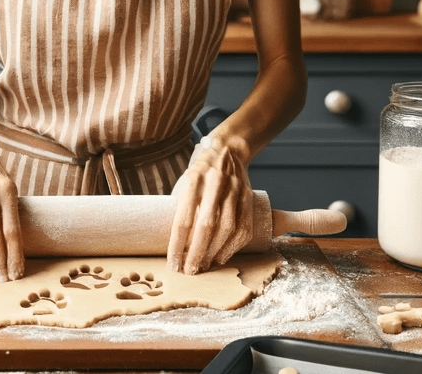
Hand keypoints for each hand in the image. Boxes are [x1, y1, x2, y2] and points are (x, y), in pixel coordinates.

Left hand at [167, 138, 253, 273]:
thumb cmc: (200, 171)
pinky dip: (232, 247)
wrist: (227, 149)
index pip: (183, 220)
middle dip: (197, 254)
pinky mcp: (248, 197)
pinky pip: (243, 228)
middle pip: (206, 227)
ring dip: (214, 253)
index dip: (177, 246)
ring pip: (226, 229)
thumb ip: (181, 207)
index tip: (173, 264)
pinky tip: (221, 257)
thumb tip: (172, 241)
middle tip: (189, 271)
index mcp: (192, 181)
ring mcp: (234, 191)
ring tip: (204, 267)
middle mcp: (214, 185)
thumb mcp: (184, 182)